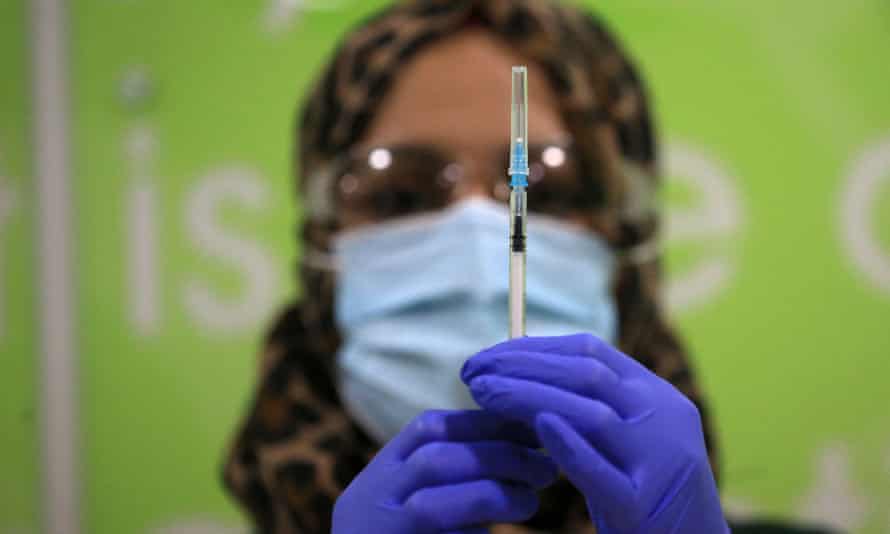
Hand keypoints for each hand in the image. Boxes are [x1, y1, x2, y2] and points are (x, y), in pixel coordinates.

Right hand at [332, 409, 557, 533]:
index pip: (428, 428)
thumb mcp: (409, 500)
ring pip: (430, 509)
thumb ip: (449, 473)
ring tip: (531, 501)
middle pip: (432, 462)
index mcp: (378, 477)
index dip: (485, 423)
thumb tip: (518, 446)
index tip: (532, 428)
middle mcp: (369, 503)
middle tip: (545, 467)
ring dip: (490, 497)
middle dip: (498, 456)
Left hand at [461, 334, 727, 533]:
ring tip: (482, 394)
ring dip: (528, 397)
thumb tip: (522, 371)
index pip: (590, 352)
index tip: (490, 355)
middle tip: (472, 371)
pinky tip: (536, 428)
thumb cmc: (647, 491)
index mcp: (658, 395)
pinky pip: (600, 471)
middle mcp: (664, 419)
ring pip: (590, 415)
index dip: (534, 348)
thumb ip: (590, 404)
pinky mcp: (643, 506)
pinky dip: (568, 447)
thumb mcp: (628, 437)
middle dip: (522, 367)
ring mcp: (658, 462)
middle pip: (586, 376)